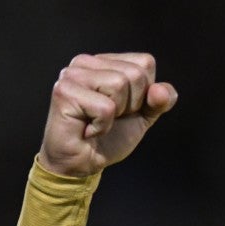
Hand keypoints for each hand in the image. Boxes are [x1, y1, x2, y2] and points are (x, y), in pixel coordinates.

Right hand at [38, 53, 176, 176]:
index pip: (145, 63)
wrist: (82, 164)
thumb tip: (160, 90)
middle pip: (134, 74)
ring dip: (115, 115)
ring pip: (119, 84)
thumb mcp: (144, 115)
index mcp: (104, 61)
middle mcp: (85, 62)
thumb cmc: (108, 137)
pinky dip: (103, 126)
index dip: (143, 93)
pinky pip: (105, 107)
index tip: (122, 108)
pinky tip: (87, 129)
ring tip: (96, 121)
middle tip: (107, 118)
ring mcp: (72, 74)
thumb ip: (160, 100)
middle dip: (130, 105)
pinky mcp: (64, 92)